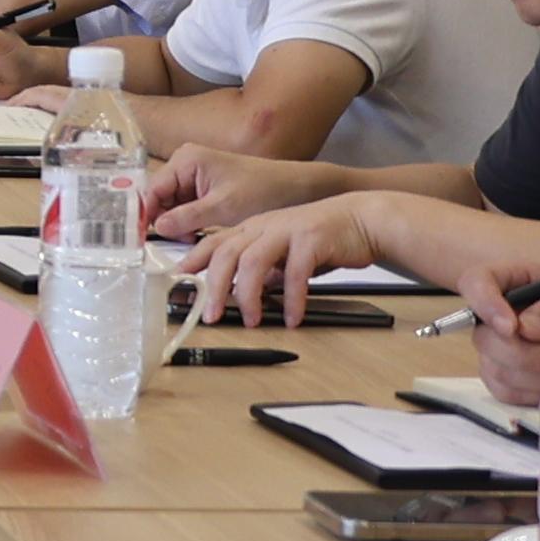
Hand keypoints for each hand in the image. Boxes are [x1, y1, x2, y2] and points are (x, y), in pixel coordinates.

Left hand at [181, 193, 367, 323]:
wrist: (362, 219)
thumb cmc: (322, 238)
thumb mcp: (284, 253)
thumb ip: (264, 270)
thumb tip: (244, 294)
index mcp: (253, 228)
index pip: (213, 243)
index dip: (192, 262)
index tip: (177, 285)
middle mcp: (264, 225)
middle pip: (226, 253)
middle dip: (214, 287)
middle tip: (211, 316)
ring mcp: (286, 230)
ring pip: (253, 260)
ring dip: (248, 295)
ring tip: (252, 321)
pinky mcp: (312, 238)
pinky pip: (295, 272)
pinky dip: (292, 298)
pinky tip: (294, 318)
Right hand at [467, 274, 539, 413]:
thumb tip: (529, 327)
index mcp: (500, 282)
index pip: (476, 284)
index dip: (487, 306)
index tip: (511, 326)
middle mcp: (488, 316)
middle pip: (483, 337)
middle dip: (522, 355)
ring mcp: (492, 349)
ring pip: (494, 369)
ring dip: (533, 377)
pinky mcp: (500, 376)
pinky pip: (504, 391)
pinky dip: (532, 392)